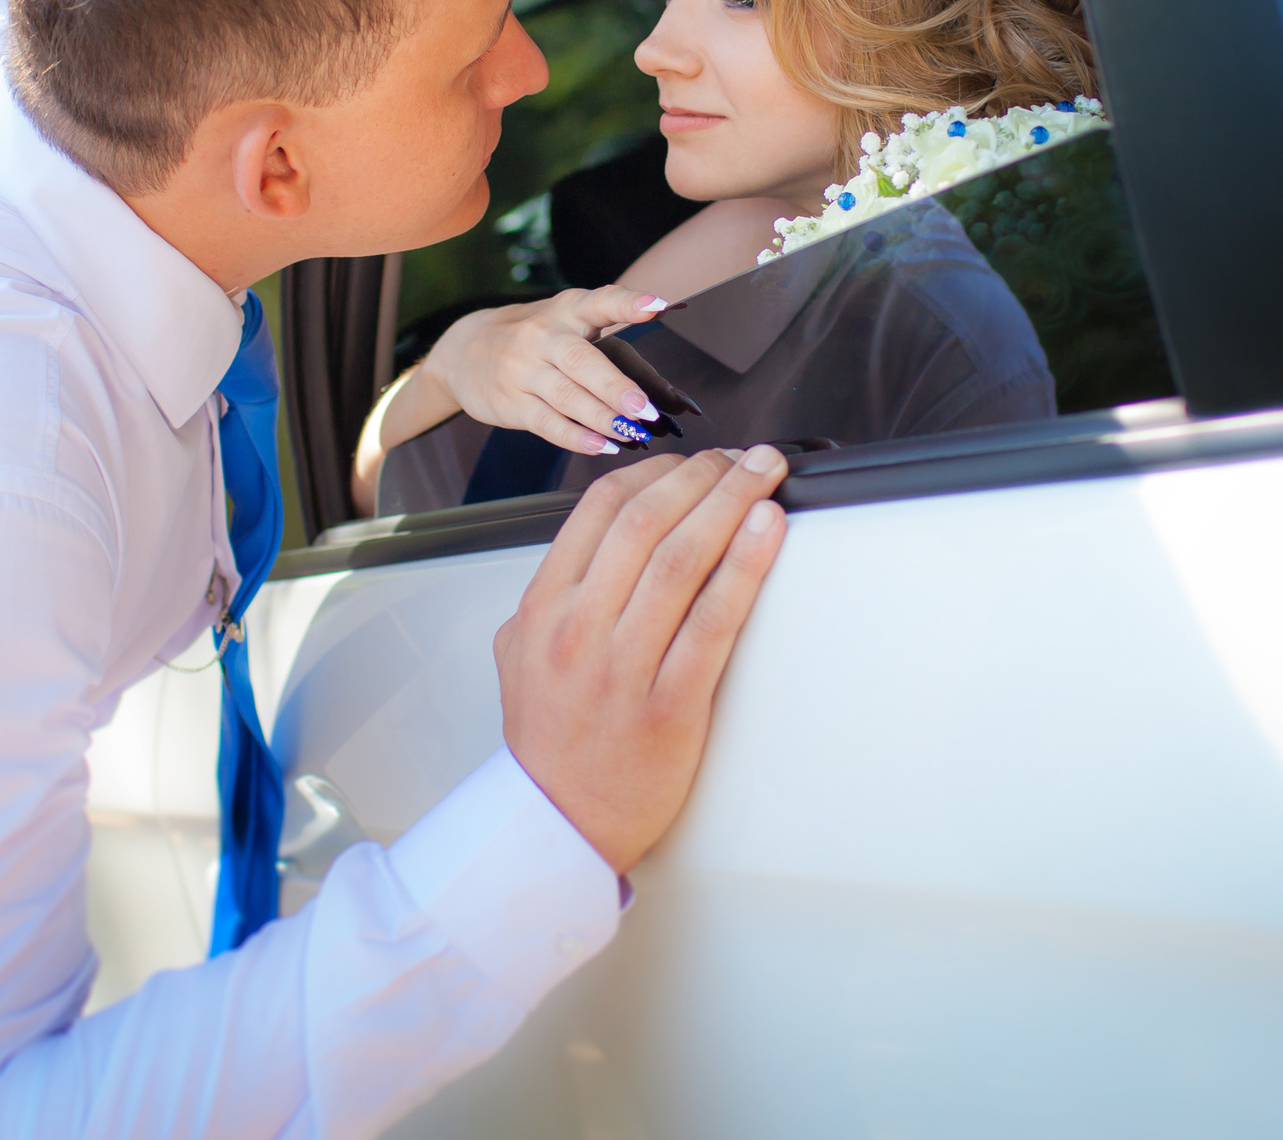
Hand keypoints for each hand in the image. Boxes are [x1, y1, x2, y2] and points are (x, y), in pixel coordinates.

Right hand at [424, 283, 668, 454]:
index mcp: (566, 311)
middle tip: (645, 409)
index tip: (658, 305)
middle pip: (582, 361)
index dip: (629, 303)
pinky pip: (546, 422)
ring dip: (602, 418)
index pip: (600, 302)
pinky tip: (600, 446)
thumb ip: (612, 343)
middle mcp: (543, 337)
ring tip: (633, 434)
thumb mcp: (565, 322)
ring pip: (567, 396)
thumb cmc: (536, 338)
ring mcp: (523, 370)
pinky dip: (575, 437)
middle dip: (616, 387)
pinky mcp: (510, 402)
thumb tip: (672, 390)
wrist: (462, 350)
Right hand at [497, 448, 789, 872]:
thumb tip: (584, 551)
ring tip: (766, 474)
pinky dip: (745, 567)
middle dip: (705, 475)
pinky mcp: (670, 705)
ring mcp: (622, 666)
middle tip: (745, 457)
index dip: (656, 472)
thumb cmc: (548, 744)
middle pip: (648, 520)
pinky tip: (767, 530)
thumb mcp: (515, 657)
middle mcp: (579, 628)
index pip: (599, 509)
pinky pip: (714, 621)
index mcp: (543, 608)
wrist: (557, 825)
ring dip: (732, 502)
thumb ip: (542, 599)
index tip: (693, 461)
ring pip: (682, 559)